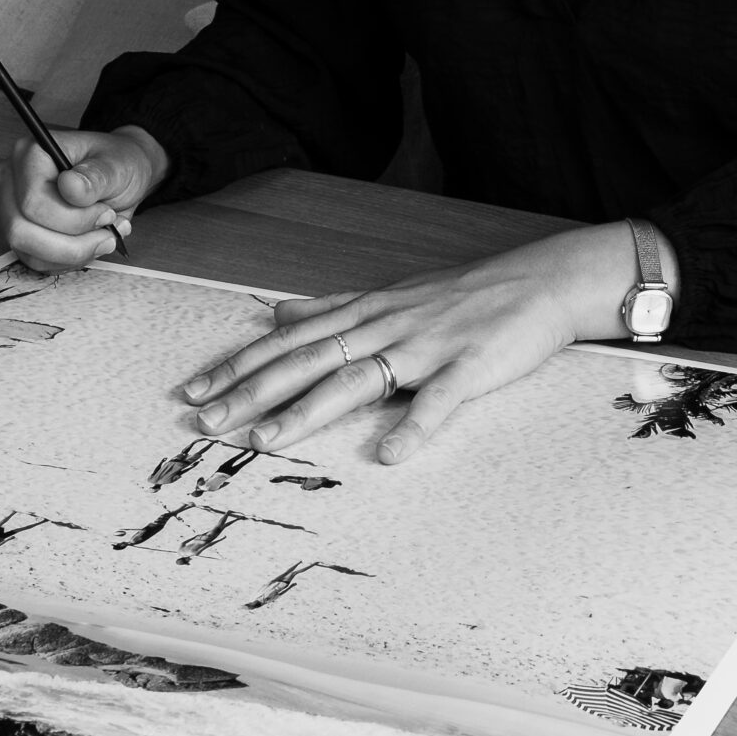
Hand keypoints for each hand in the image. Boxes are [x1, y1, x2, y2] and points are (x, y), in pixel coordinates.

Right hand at [0, 125, 169, 270]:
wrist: (119, 175)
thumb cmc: (117, 164)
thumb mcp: (119, 165)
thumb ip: (96, 176)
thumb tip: (70, 186)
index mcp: (31, 153)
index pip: (33, 202)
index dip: (74, 219)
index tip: (106, 214)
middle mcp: (12, 180)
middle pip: (21, 231)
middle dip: (71, 243)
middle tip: (108, 233)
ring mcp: (10, 208)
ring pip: (28, 251)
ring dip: (72, 253)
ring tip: (104, 236)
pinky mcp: (18, 232)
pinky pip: (35, 260)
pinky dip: (67, 260)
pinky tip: (88, 242)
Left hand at [181, 219, 678, 467]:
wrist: (542, 279)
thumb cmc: (465, 294)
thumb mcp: (391, 294)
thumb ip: (333, 307)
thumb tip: (277, 312)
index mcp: (368, 312)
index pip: (291, 340)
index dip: (241, 364)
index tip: (194, 389)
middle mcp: (388, 325)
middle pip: (310, 359)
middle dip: (254, 390)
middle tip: (205, 419)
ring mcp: (428, 345)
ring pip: (359, 378)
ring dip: (309, 409)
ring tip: (267, 441)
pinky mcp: (470, 366)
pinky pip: (440, 400)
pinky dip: (415, 426)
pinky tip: (390, 456)